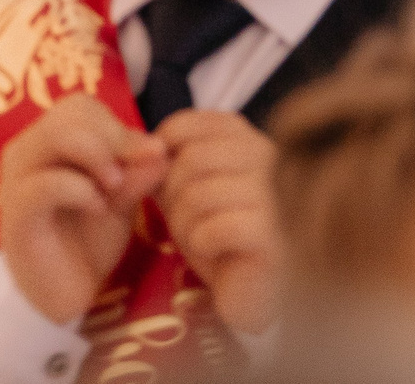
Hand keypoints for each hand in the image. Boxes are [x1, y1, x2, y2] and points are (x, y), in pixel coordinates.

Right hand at [0, 96, 165, 325]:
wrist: (62, 297)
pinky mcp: (16, 213)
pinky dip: (80, 189)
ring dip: (97, 156)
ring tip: (116, 186)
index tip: (148, 156)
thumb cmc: (86, 241)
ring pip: (55, 135)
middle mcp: (27, 150)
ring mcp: (17, 179)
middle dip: (113, 137)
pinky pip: (46, 183)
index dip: (118, 125)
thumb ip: (136, 173)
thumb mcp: (121, 201)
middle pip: (69, 112)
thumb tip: (161, 148)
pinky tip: (97, 208)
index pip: (81, 106)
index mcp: (49, 141)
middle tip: (133, 172)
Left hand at [152, 111, 280, 334]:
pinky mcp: (274, 235)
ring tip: (198, 239)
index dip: (161, 156)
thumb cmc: (215, 236)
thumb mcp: (185, 190)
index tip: (164, 184)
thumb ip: (164, 163)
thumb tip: (139, 143)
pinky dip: (202, 243)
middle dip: (172, 195)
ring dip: (184, 224)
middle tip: (182, 220)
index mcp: (246, 138)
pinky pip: (216, 228)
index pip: (186, 124)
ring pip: (200, 194)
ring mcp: (276, 194)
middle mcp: (269, 156)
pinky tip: (214, 252)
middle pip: (192, 159)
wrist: (247, 290)